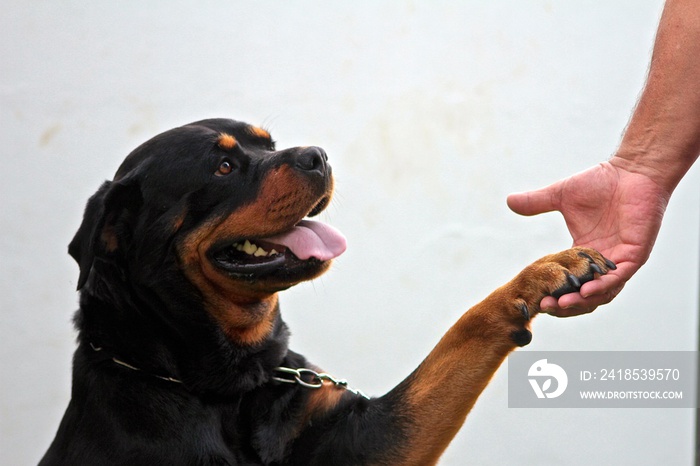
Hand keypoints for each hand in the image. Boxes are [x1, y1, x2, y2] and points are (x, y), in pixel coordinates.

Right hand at [506, 160, 668, 316]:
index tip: (534, 296)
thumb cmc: (600, 181)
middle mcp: (601, 262)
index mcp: (584, 253)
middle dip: (565, 304)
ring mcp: (619, 260)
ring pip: (602, 292)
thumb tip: (509, 201)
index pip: (568, 282)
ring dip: (582, 301)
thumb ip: (536, 203)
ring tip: (561, 304)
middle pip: (584, 295)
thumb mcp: (560, 196)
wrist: (632, 171)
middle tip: (544, 306)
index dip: (553, 291)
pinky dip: (602, 286)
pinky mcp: (635, 254)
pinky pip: (618, 278)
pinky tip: (585, 291)